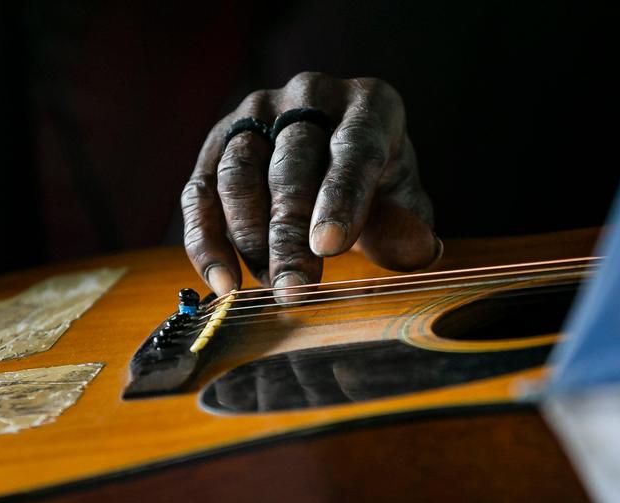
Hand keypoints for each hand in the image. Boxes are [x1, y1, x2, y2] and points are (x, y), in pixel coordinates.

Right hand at [182, 72, 438, 301]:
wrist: (333, 161)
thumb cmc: (375, 186)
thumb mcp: (403, 203)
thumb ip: (407, 226)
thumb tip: (420, 252)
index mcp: (369, 104)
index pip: (354, 146)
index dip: (341, 197)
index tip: (329, 246)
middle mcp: (308, 95)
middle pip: (290, 163)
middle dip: (289, 233)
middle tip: (293, 289)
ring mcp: (255, 115)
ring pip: (238, 174)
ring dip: (249, 238)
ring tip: (269, 285)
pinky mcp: (216, 146)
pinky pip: (199, 195)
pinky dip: (206, 243)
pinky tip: (224, 283)